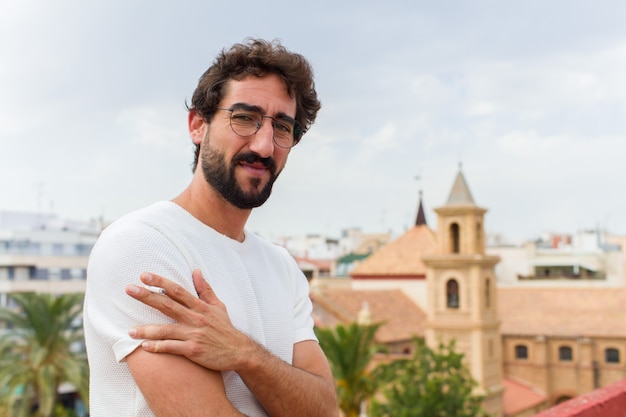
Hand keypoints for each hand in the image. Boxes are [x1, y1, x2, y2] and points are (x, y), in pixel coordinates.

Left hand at [126, 270, 252, 371]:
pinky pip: (172, 348)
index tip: (144, 276)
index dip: (160, 282)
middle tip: (129, 289)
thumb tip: (196, 271)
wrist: (239, 352)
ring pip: (166, 330)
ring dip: (146, 329)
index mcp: (200, 306)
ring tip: (129, 330)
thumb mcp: (218, 306)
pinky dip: (158, 347)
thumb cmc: (226, 329)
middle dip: (147, 296)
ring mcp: (194, 334)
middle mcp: (196, 318)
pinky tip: (144, 346)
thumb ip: (205, 289)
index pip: (177, 290)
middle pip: (167, 305)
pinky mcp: (193, 350)